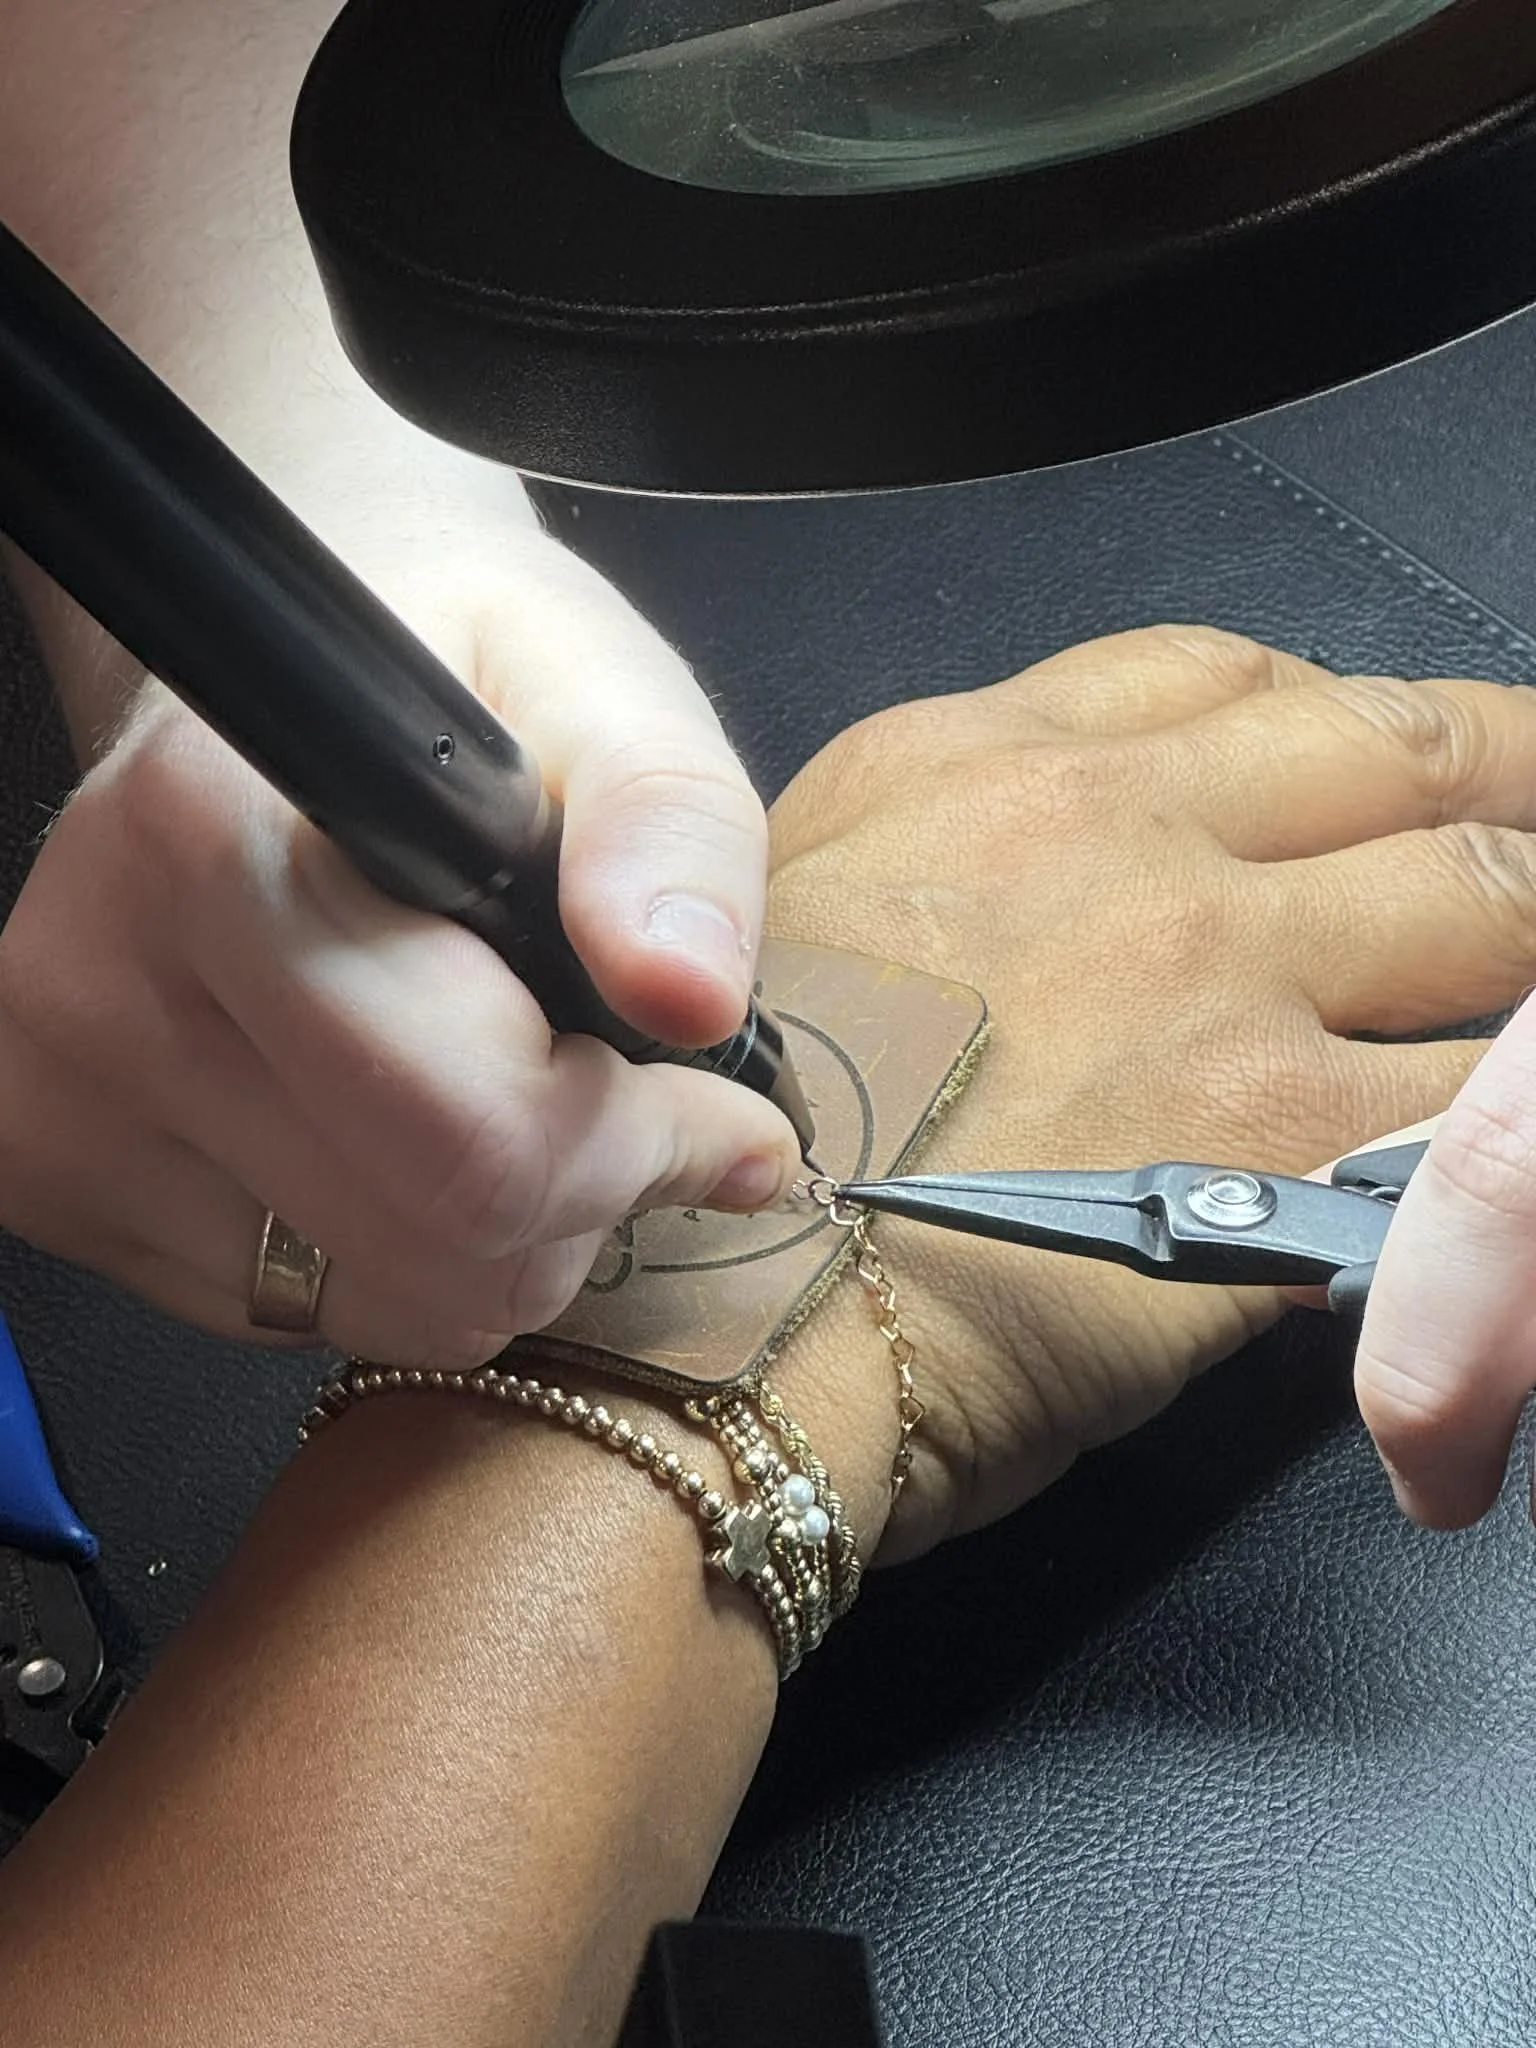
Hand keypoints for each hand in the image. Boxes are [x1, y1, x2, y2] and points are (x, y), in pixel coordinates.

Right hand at [0, 525, 799, 1364]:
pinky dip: (410, 1254)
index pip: (471, 1131)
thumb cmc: (454, 670)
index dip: (635, 1142)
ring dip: (507, 1241)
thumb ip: (665, 823)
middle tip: (625, 1096)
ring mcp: (55, 1105)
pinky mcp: (51, 1179)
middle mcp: (97, 989)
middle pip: (433, 1252)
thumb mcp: (602, 688)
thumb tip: (689, 996)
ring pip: (378, 1306)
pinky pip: (303, 1313)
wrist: (273, 684)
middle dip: (586, 1199)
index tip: (720, 1106)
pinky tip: (412, 1126)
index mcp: (211, 842)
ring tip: (519, 1094)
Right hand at [768, 627, 1535, 1561]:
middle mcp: (1112, 835)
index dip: (1332, 703)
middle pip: (1392, 741)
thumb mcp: (781, 934)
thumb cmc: (717, 1160)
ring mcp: (1213, 969)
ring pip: (1482, 892)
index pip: (1218, 675)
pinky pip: (1485, 1084)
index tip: (1374, 745)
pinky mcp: (1282, 1128)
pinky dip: (1526, 1085)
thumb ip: (930, 876)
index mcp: (981, 772)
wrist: (715, 1319)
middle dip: (1510, 761)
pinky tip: (1525, 1109)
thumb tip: (1041, 905)